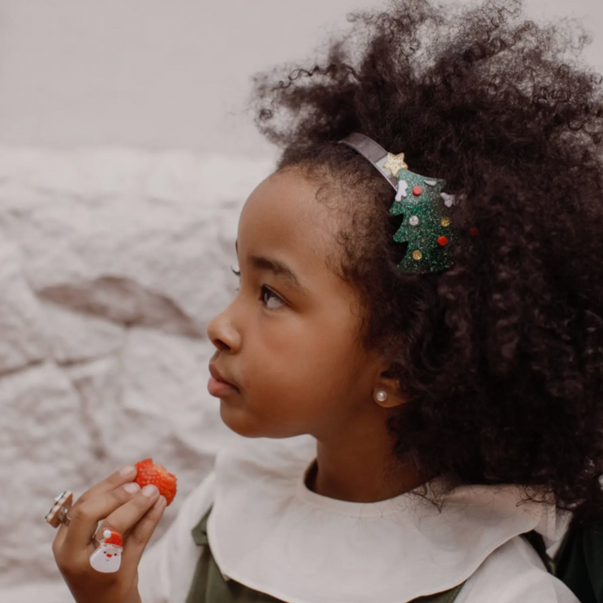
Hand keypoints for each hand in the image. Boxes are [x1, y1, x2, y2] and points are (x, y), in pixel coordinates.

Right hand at [52, 465, 166, 602]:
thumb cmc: (102, 569)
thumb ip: (107, 514)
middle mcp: (73, 555)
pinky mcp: (118, 576)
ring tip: (155, 490)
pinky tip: (161, 504)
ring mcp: (94, 567)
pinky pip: (137, 541)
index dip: (107, 485)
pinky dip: (150, 518)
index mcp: (64, 543)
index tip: (130, 471)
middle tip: (138, 483)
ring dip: (137, 504)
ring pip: (114, 527)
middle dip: (116, 493)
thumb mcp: (93, 543)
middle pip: (89, 514)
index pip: (81, 505)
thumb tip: (137, 477)